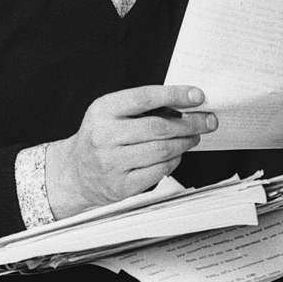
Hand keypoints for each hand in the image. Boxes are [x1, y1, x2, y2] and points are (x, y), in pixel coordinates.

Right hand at [45, 86, 217, 218]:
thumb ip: (143, 106)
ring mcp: (112, 163)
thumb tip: (186, 103)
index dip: (174, 94)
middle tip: (208, 120)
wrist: (74, 172)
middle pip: (158, 127)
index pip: (144, 98)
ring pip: (162, 150)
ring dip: (186, 142)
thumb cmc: (100, 136)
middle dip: (190, 123)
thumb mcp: (111, 112)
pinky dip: (174, 160)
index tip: (198, 95)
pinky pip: (159, 171)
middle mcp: (105, 136)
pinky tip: (177, 153)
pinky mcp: (121, 186)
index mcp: (103, 110)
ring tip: (195, 136)